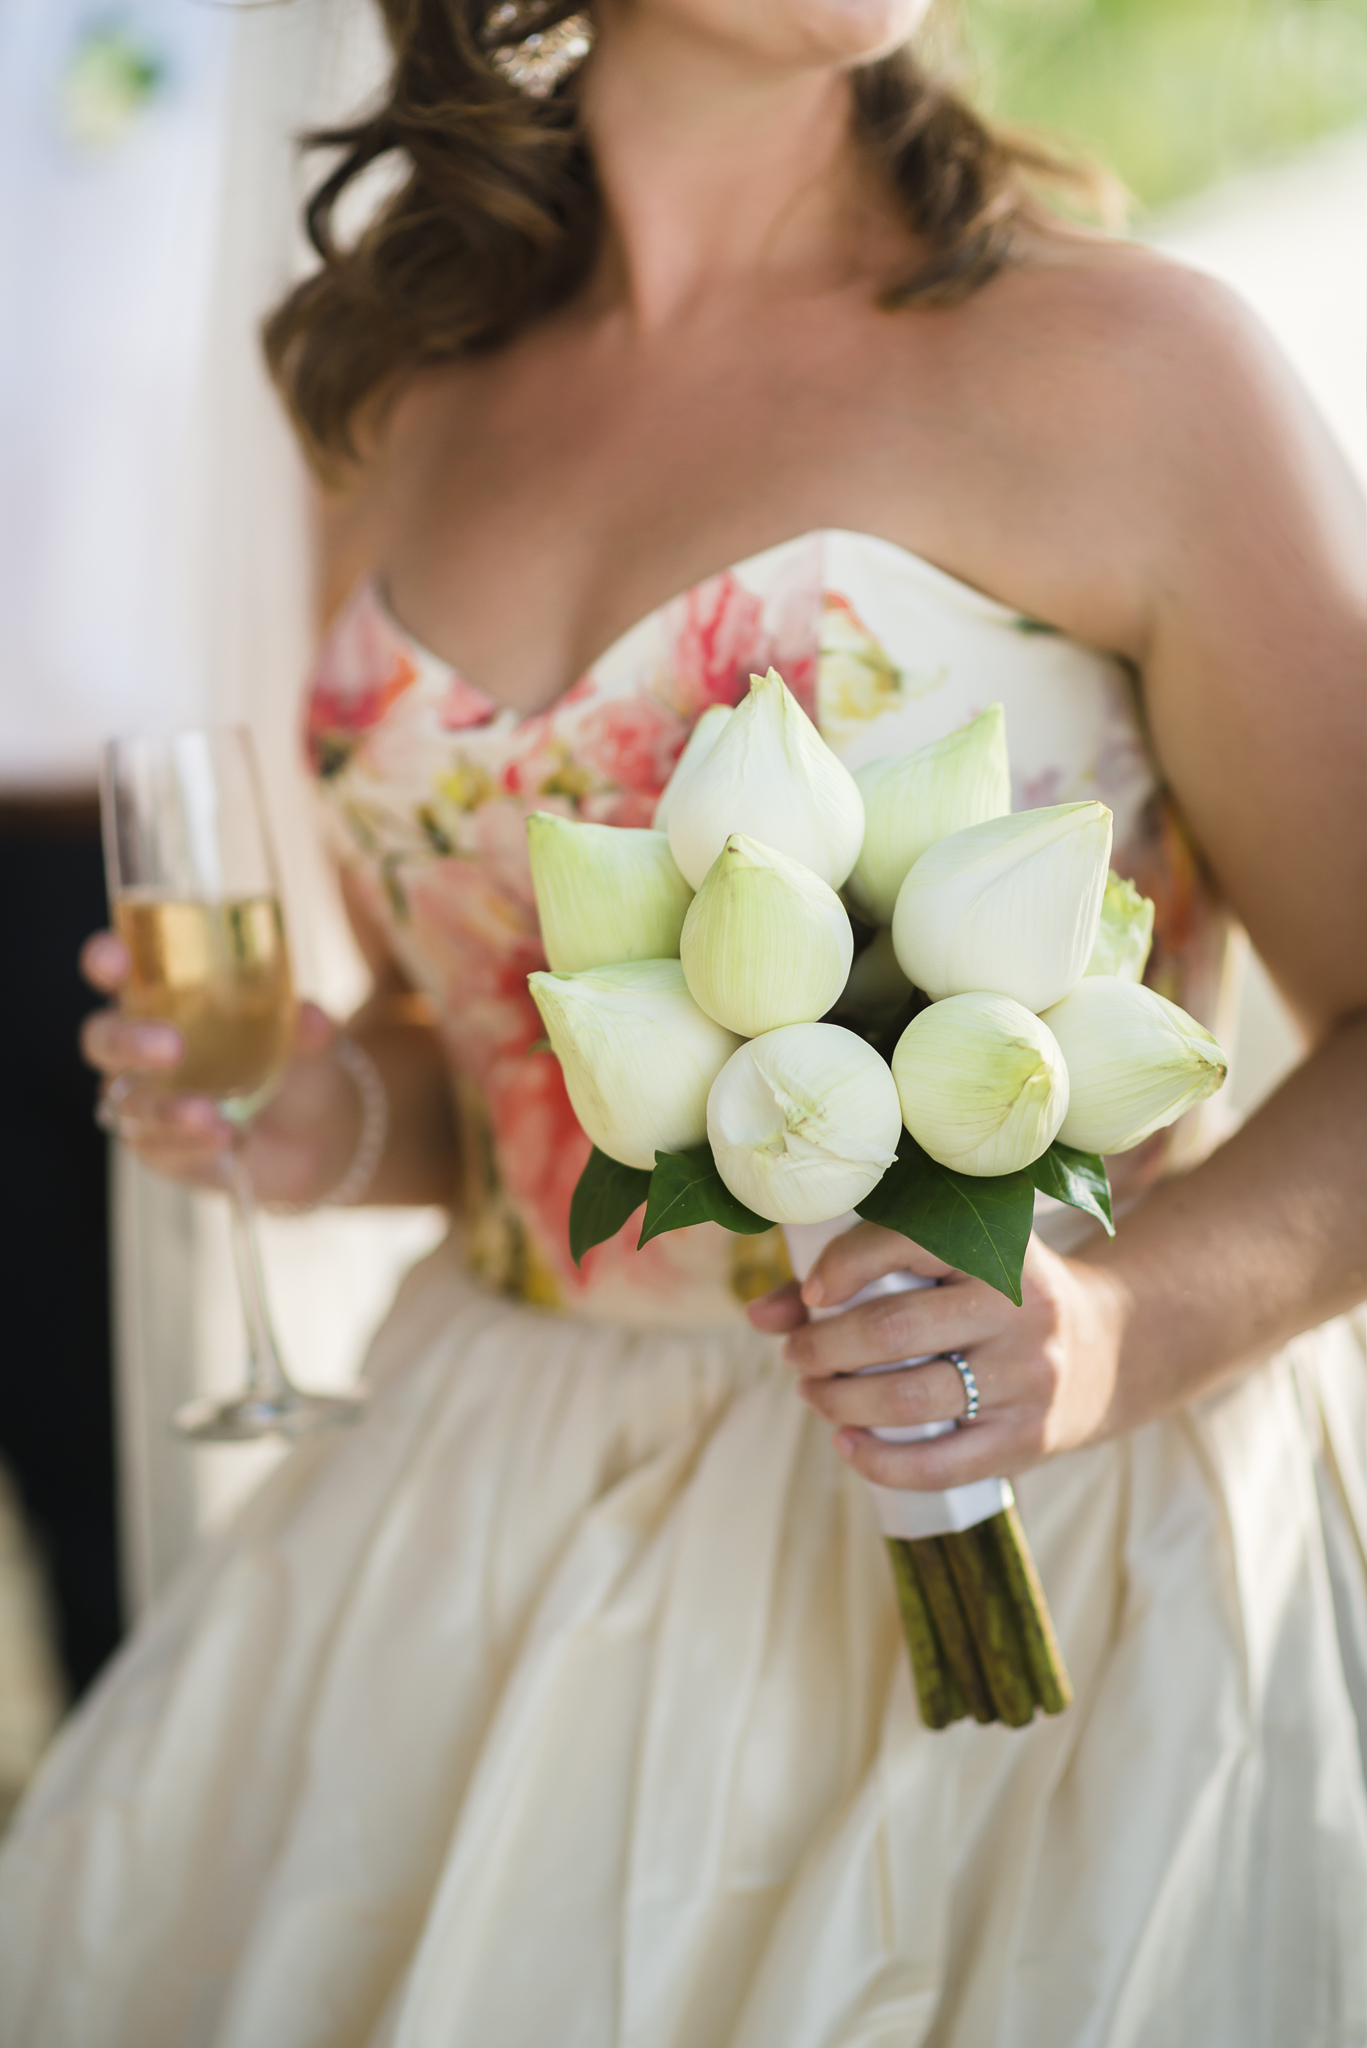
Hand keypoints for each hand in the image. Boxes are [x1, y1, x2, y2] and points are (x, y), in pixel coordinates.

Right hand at [79, 931, 362, 1206]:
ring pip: (128, 1103)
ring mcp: (145, 1099)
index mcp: (166, 998)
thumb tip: (310, 1018)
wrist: (314, 1137)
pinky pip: (158, 1146)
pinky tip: (223, 1138)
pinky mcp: (158, 1146)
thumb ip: (305, 1026)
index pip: (119, 971)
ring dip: (165, 1109)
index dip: (106, 960)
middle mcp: (142, 1047)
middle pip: (103, 1038)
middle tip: (171, 1048)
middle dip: (129, 1041)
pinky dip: (189, 1142)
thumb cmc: (294, 1065)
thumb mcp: (308, 1041)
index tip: (114, 962)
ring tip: (208, 1113)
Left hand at [746, 1220, 1130, 1489]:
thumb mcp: (948, 1265)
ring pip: (911, 1397)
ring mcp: (1028, 1378)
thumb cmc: (995, 1298)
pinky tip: (847, 1443)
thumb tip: (758, 1315)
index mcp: (999, 1248)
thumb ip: (852, 1277)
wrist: (1111, 1347)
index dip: (843, 1267)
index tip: (810, 1293)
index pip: (906, 1243)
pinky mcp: (1029, 1438)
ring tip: (814, 1393)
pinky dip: (879, 1460)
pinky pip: (940, 1464)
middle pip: (894, 1329)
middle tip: (797, 1355)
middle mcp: (1020, 1310)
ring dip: (840, 1400)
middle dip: (825, 1346)